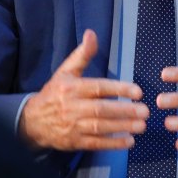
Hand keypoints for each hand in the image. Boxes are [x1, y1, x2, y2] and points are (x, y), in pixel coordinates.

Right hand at [20, 29, 148, 150]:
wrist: (33, 121)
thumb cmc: (54, 94)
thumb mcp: (65, 72)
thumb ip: (81, 55)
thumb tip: (92, 34)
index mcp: (71, 87)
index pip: (97, 87)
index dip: (118, 89)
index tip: (137, 91)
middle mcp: (72, 107)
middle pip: (101, 109)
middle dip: (124, 111)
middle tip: (145, 111)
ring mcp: (73, 126)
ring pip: (100, 127)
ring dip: (122, 127)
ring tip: (141, 126)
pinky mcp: (74, 142)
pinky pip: (96, 143)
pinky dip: (113, 143)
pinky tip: (129, 141)